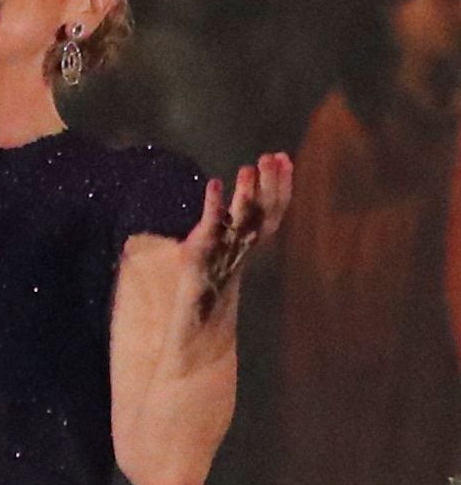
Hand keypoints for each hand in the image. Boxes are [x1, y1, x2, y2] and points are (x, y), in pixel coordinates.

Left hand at [180, 152, 292, 323]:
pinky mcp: (200, 256)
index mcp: (247, 244)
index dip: (281, 186)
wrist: (197, 329)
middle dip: (271, 185)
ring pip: (241, 220)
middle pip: (263, 213)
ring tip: (248, 167)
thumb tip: (230, 203)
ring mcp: (223, 252)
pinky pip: (210, 228)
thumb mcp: (218, 251)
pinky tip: (214, 183)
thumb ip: (225, 226)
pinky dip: (214, 206)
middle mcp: (240, 248)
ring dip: (247, 193)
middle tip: (275, 155)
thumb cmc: (206, 289)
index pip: (271, 211)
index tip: (287, 158)